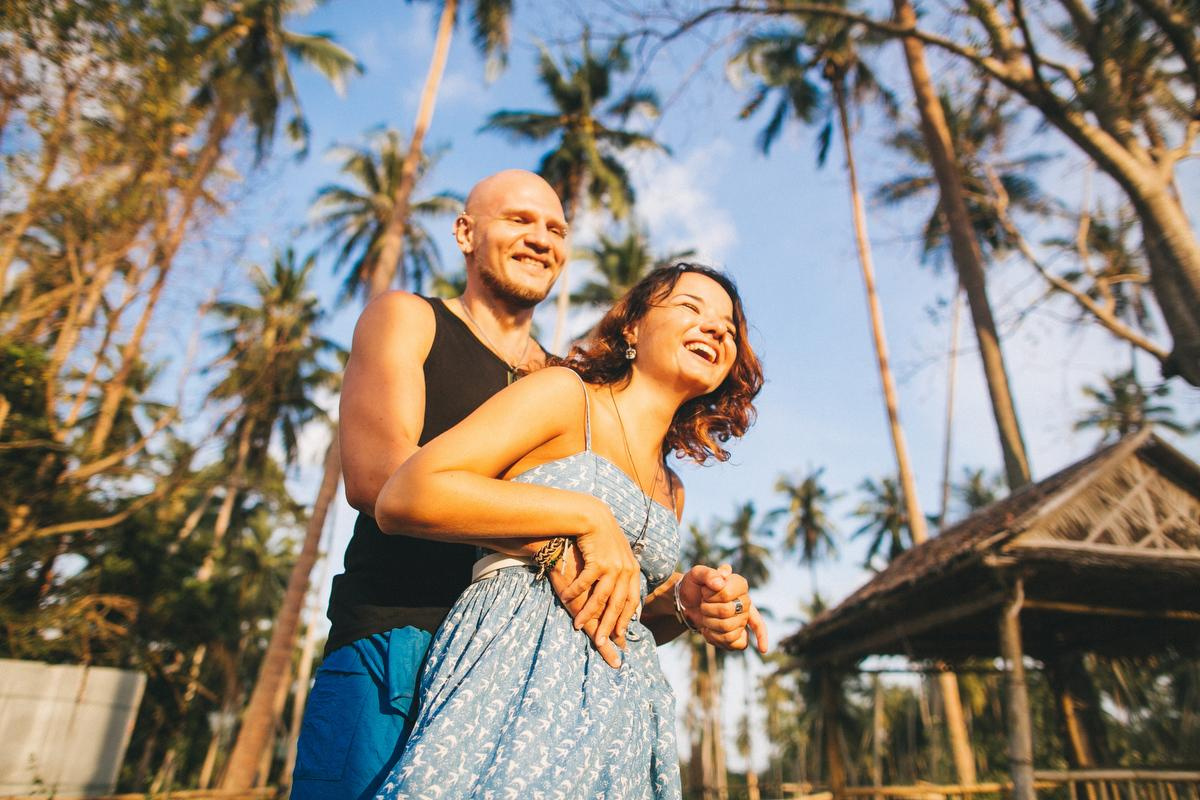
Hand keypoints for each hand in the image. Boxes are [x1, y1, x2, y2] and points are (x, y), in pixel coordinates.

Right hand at [556, 500, 640, 653]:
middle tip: (601, 643)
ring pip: (602, 597)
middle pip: (618, 605)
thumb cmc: (602, 538)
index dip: (624, 619)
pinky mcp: (599, 560)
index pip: (632, 601)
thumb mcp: (618, 555)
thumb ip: (621, 574)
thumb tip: (622, 593)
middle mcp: (627, 570)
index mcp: (633, 570)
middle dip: (608, 625)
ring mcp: (614, 566)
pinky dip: (575, 592)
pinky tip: (565, 599)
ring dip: (588, 613)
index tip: (618, 636)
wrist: (593, 515)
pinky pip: (586, 583)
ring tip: (578, 626)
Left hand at [677, 564, 767, 653]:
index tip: (704, 591)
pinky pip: (737, 644)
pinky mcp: (739, 635)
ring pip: (730, 629)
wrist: (688, 602)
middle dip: (707, 610)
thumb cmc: (695, 585)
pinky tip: (710, 632)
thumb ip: (708, 574)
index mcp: (739, 585)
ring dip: (710, 624)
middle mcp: (746, 602)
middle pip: (727, 612)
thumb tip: (720, 583)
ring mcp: (743, 620)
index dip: (711, 595)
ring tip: (705, 618)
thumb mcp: (696, 574)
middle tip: (702, 604)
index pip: (726, 594)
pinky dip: (718, 639)